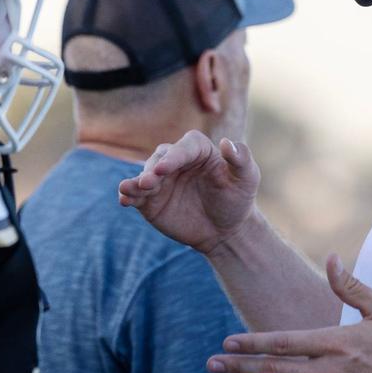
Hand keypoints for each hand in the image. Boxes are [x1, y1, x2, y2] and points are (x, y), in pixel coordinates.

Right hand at [118, 130, 259, 254]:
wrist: (225, 229)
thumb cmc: (238, 198)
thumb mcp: (247, 179)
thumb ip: (241, 160)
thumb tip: (227, 143)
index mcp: (199, 150)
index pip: (184, 147)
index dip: (174, 156)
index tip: (165, 168)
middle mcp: (176, 161)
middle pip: (160, 159)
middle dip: (152, 169)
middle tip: (148, 183)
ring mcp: (161, 180)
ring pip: (143, 176)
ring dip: (136, 182)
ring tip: (129, 189)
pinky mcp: (150, 200)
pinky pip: (136, 195)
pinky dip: (128, 195)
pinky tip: (124, 200)